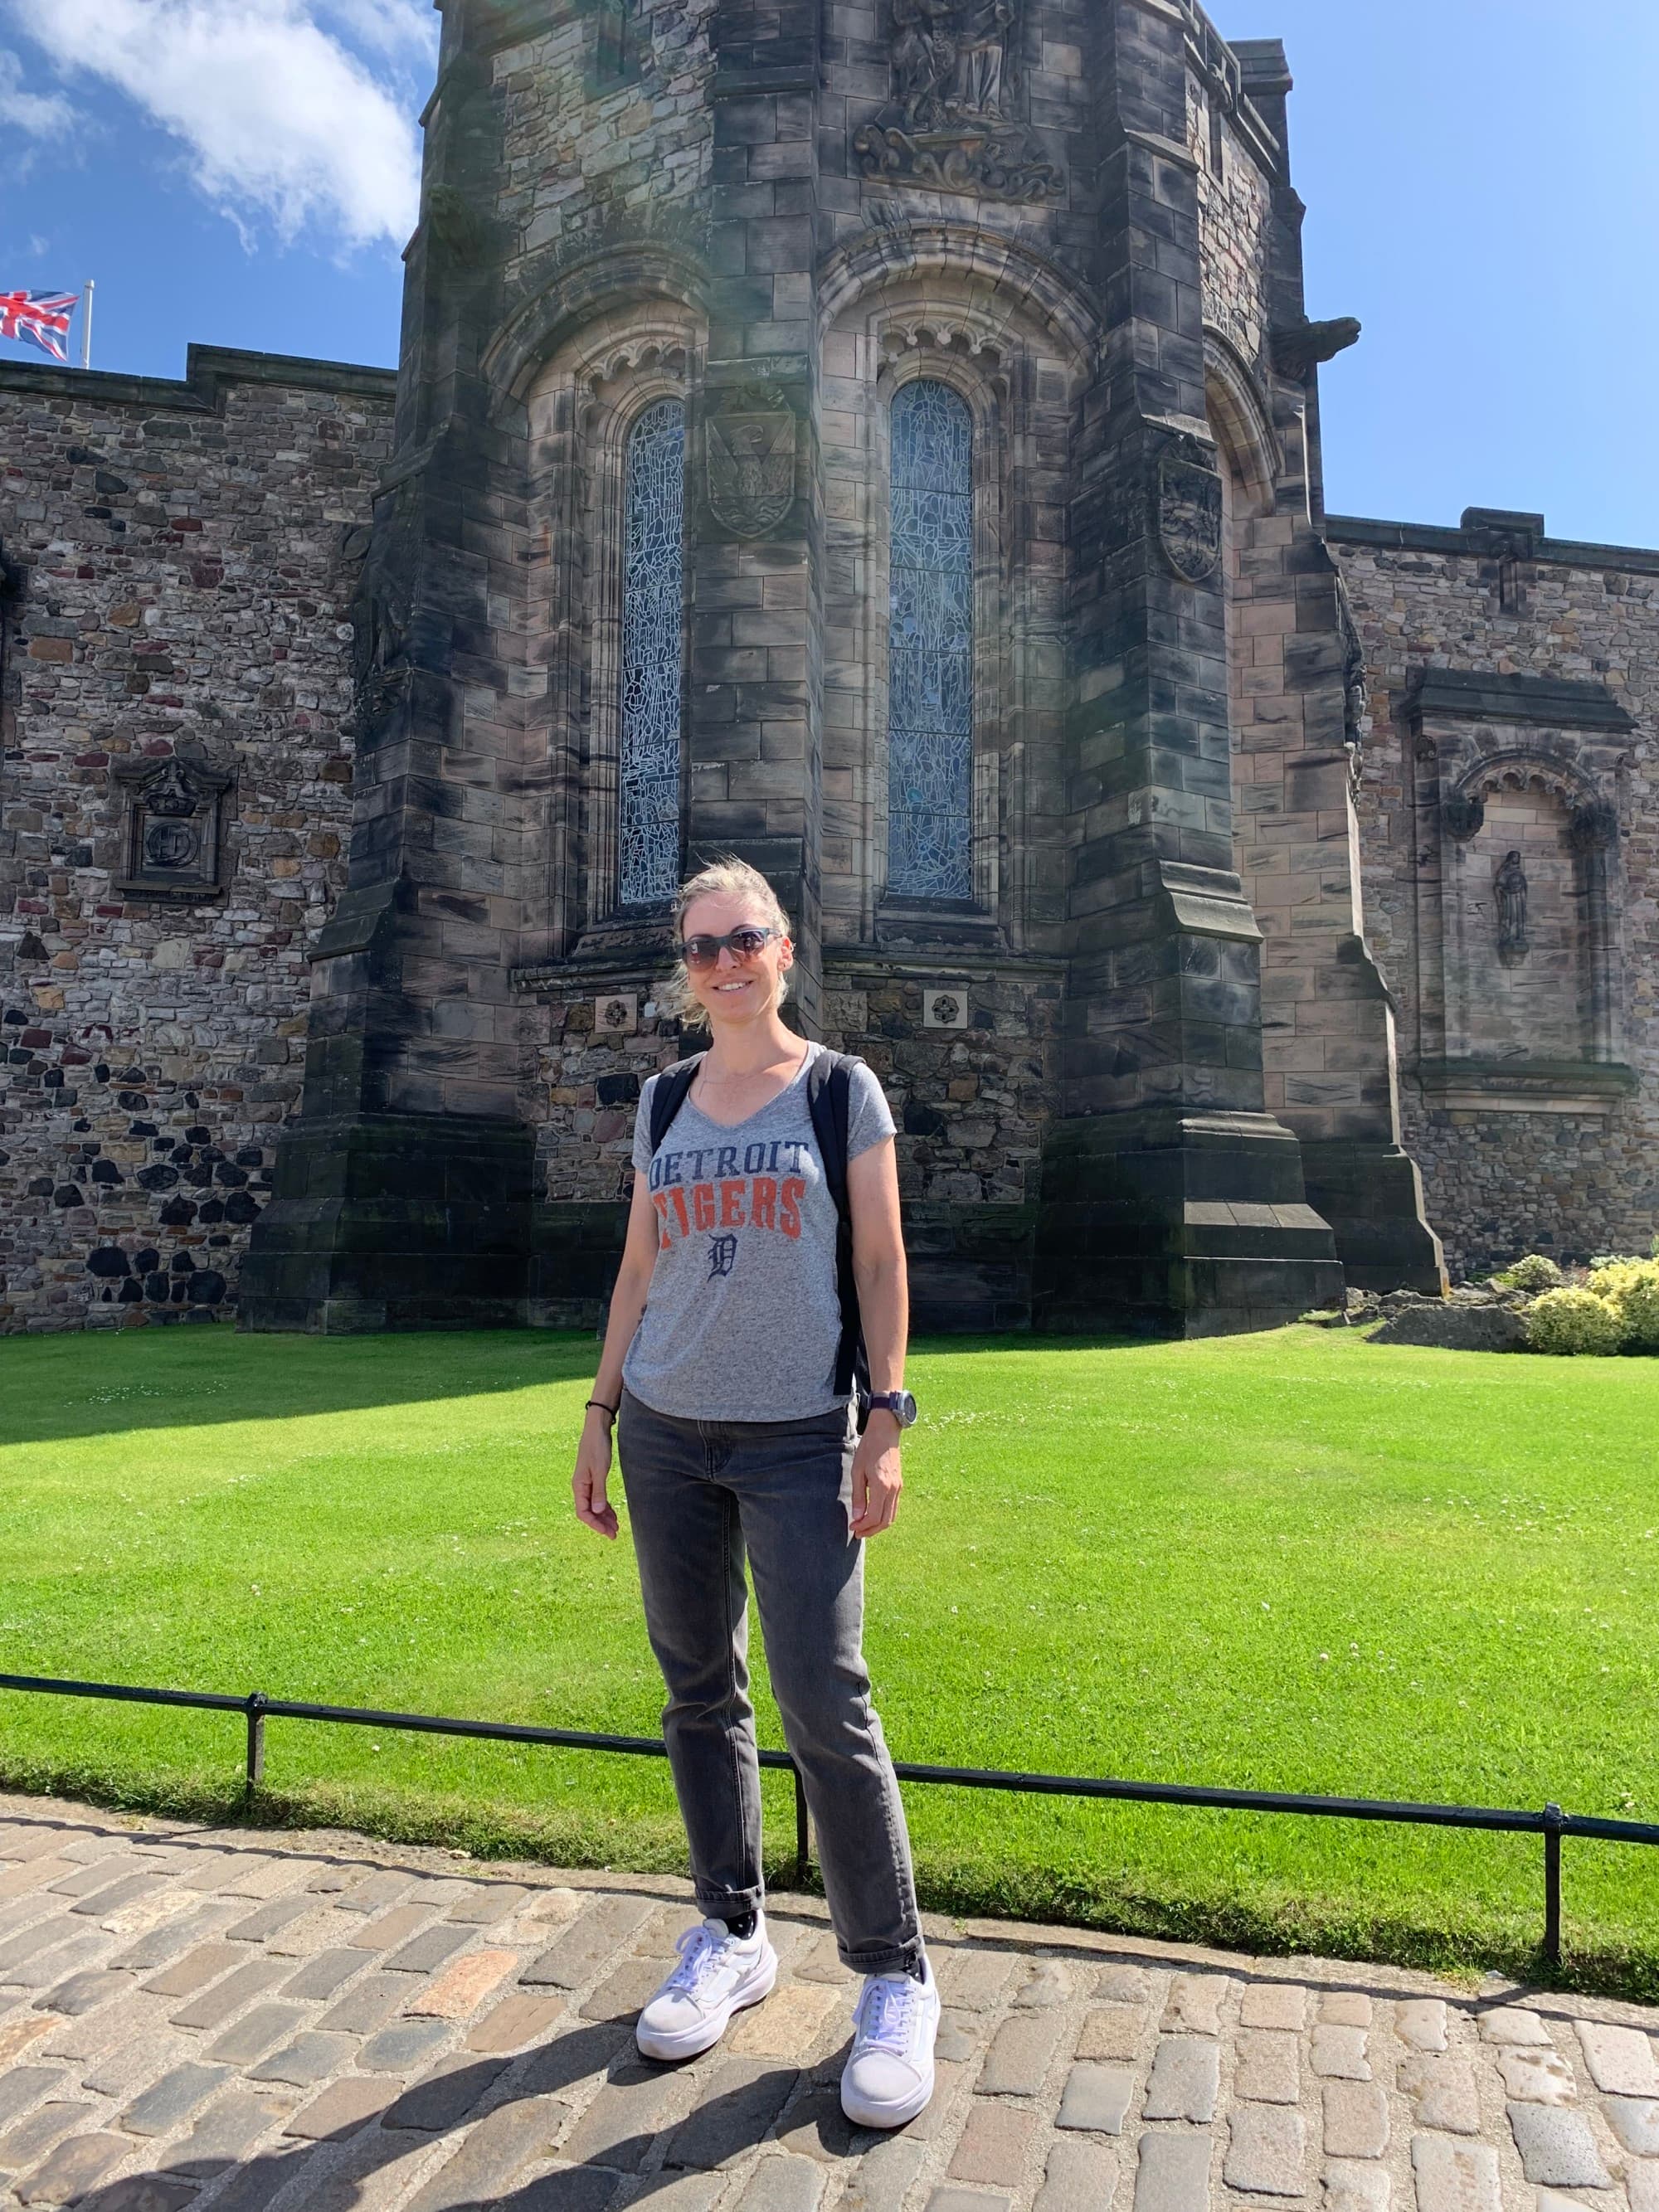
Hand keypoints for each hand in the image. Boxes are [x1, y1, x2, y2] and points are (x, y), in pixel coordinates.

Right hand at [573, 1411, 618, 1539]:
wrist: (597, 1429)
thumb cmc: (597, 1447)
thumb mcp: (600, 1470)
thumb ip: (599, 1491)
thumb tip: (597, 1511)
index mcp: (579, 1486)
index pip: (583, 1512)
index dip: (595, 1524)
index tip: (608, 1532)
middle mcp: (581, 1487)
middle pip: (589, 1512)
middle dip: (601, 1524)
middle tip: (615, 1534)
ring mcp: (587, 1483)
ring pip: (594, 1506)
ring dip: (604, 1517)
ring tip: (616, 1527)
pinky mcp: (594, 1478)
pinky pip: (598, 1498)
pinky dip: (605, 1507)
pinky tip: (613, 1513)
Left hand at [849, 1414, 901, 1538]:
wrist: (885, 1432)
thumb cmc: (868, 1449)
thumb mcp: (857, 1471)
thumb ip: (858, 1495)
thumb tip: (857, 1517)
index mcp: (881, 1486)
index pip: (874, 1517)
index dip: (863, 1526)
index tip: (852, 1527)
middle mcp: (893, 1489)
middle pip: (885, 1521)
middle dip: (871, 1531)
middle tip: (857, 1533)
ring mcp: (898, 1488)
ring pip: (891, 1516)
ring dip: (878, 1526)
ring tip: (864, 1527)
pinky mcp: (899, 1485)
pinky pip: (893, 1507)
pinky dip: (884, 1516)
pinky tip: (873, 1515)